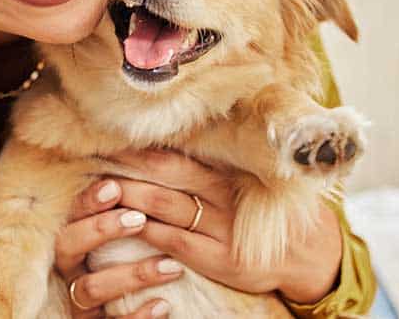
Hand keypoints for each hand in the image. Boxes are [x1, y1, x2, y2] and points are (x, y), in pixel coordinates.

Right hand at [53, 178, 181, 316]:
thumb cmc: (134, 258)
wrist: (134, 308)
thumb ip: (131, 202)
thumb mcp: (130, 230)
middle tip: (138, 219)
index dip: (88, 201)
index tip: (114, 187)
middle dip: (100, 230)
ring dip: (131, 275)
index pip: (70, 214)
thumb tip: (155, 155)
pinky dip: (138, 315)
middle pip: (67, 246)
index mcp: (74, 239)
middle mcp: (71, 270)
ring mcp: (82, 302)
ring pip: (91, 288)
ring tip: (172, 267)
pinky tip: (164, 305)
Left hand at [108, 149, 343, 304]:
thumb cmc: (262, 212)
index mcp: (226, 173)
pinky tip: (124, 223)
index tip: (111, 140)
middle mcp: (222, 195)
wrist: (305, 254)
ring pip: (166, 205)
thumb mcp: (243, 182)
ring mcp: (221, 228)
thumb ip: (211, 164)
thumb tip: (168, 140)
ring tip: (99, 188)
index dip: (142, 149)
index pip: (177, 155)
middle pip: (166, 175)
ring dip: (129, 196)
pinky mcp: (220, 259)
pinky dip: (147, 231)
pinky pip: (175, 241)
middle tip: (93, 158)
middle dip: (128, 167)